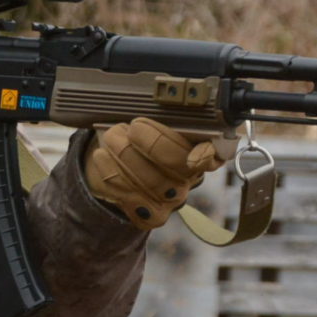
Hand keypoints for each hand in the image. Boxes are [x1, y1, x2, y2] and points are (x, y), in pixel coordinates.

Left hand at [84, 118, 226, 228]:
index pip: (213, 153)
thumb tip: (165, 100)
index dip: (206, 155)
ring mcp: (174, 198)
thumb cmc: (141, 132)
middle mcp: (192, 176)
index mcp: (201, 148)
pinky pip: (132, 197)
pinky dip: (112, 174)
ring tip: (112, 137)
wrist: (118, 160)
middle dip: (152, 143)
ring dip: (126, 154)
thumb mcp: (155, 117)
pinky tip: (102, 157)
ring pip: (153, 181)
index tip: (194, 155)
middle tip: (133, 127)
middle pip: (178, 163)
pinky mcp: (153, 215)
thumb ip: (166, 113)